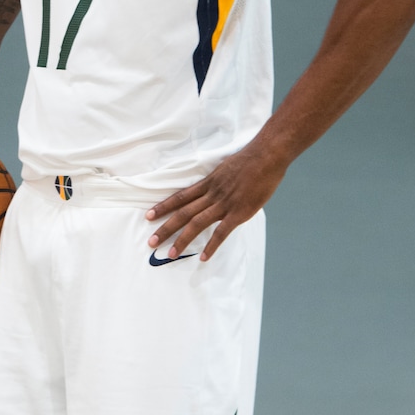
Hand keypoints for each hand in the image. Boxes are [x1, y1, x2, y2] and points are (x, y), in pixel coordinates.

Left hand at [146, 144, 285, 260]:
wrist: (265, 157)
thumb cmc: (249, 160)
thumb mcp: (226, 169)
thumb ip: (218, 183)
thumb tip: (215, 191)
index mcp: (208, 183)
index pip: (180, 197)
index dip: (163, 207)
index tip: (149, 216)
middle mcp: (211, 194)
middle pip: (183, 212)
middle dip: (166, 228)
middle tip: (151, 242)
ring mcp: (224, 204)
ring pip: (197, 223)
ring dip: (182, 239)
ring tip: (170, 254)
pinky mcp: (238, 213)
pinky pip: (221, 232)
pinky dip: (211, 246)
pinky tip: (203, 257)